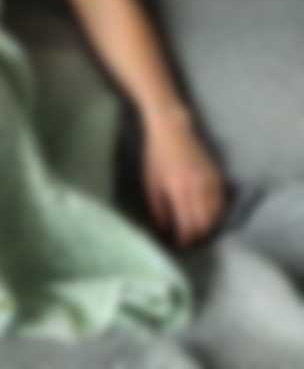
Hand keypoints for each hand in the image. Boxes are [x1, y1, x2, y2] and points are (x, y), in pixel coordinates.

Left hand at [141, 119, 227, 248]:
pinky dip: (217, 213)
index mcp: (179, 189)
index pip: (188, 224)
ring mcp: (210, 180)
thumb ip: (158, 208)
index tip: (180, 245)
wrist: (172, 128)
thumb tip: (165, 230)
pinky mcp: (217, 175)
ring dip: (209, 226)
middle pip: (205, 223)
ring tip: (199, 231)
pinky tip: (209, 216)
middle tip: (190, 241)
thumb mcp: (151, 182)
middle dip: (198, 235)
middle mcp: (198, 187)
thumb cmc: (156, 155)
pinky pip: (222, 201)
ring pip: (217, 214)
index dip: (186, 239)